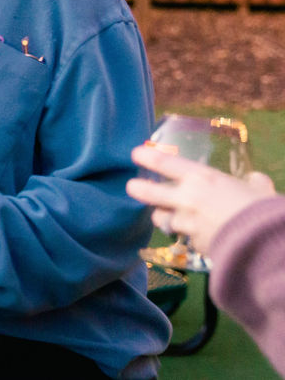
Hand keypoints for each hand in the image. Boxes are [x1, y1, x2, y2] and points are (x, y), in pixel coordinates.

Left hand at [126, 143, 276, 253]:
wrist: (265, 244)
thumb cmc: (262, 210)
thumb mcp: (259, 189)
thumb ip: (253, 183)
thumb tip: (256, 179)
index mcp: (202, 178)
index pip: (165, 163)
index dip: (147, 157)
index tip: (135, 153)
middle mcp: (188, 199)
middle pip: (149, 193)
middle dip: (138, 189)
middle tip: (132, 186)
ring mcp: (187, 223)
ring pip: (163, 219)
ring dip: (164, 217)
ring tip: (167, 216)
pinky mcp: (193, 244)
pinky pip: (184, 239)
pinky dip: (188, 237)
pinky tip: (197, 237)